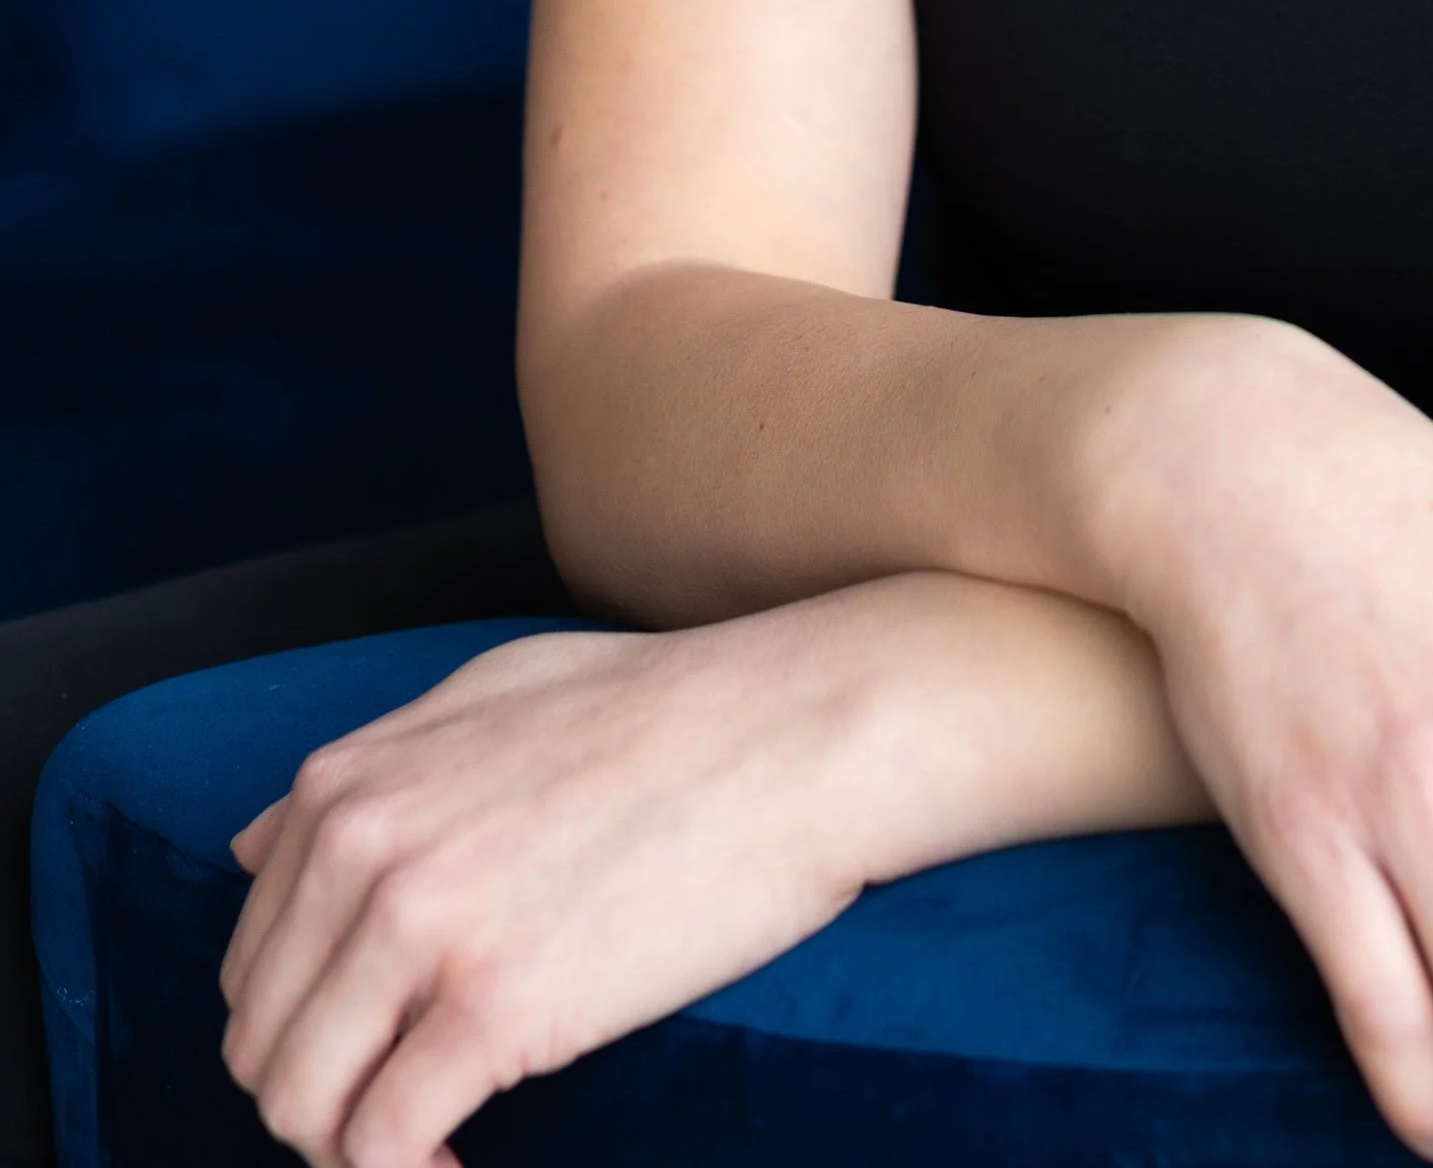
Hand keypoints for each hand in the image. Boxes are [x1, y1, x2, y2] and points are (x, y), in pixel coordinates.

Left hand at [219, 575, 979, 1167]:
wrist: (797, 731)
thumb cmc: (668, 706)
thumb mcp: (488, 695)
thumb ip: (369, 770)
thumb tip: (250, 846)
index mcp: (348, 784)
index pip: (251, 961)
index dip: (307, 1026)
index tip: (378, 1049)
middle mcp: (360, 850)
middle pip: (262, 1045)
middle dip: (323, 1098)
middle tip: (409, 1109)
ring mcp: (422, 930)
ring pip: (300, 1108)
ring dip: (351, 1151)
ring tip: (433, 1149)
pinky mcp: (494, 1009)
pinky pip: (381, 1146)